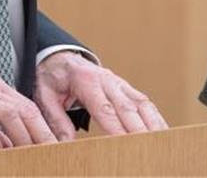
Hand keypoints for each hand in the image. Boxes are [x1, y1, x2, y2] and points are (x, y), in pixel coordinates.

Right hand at [0, 57, 57, 149]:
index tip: (52, 141)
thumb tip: (8, 141)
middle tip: (52, 151)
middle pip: (24, 109)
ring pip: (10, 115)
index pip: (25, 103)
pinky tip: (2, 153)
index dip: (42, 124)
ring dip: (24, 137)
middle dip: (41, 132)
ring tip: (32, 155)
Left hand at [34, 51, 167, 139]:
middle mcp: (107, 80)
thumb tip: (66, 144)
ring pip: (141, 104)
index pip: (104, 108)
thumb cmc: (52, 78)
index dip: (116, 127)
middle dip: (139, 130)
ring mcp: (119, 83)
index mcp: (85, 81)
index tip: (124, 143)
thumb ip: (56, 119)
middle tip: (147, 149)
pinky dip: (155, 118)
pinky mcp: (126, 88)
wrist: (61, 58)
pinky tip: (162, 133)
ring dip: (152, 124)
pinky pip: (145, 103)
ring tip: (161, 144)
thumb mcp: (44, 96)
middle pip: (127, 108)